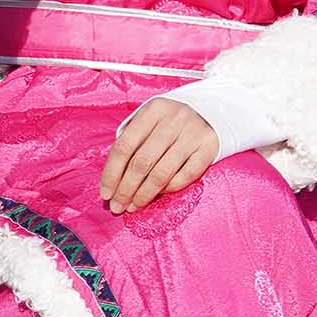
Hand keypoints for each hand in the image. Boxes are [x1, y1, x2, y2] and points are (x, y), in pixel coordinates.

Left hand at [102, 99, 219, 214]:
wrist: (211, 111)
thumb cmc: (169, 122)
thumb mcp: (149, 121)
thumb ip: (132, 143)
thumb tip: (112, 182)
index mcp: (153, 110)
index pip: (124, 146)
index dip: (111, 173)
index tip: (105, 193)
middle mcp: (174, 120)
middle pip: (142, 162)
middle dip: (126, 189)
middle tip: (118, 206)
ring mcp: (193, 134)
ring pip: (162, 172)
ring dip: (144, 194)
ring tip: (134, 207)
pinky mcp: (209, 147)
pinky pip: (186, 175)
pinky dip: (169, 188)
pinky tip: (159, 194)